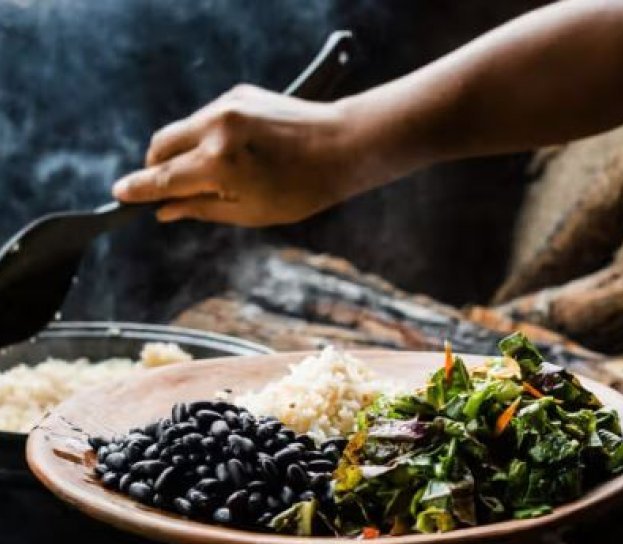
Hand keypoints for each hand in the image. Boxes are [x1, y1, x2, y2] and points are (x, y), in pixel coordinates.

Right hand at [112, 85, 356, 226]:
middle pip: (161, 145)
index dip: (138, 189)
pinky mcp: (238, 93)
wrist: (342, 146)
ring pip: (182, 129)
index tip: (120, 194)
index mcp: (218, 164)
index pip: (162, 178)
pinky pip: (206, 117)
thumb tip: (163, 211)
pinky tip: (232, 151)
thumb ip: (201, 209)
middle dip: (156, 166)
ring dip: (181, 150)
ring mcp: (226, 105)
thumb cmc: (302, 190)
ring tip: (208, 173)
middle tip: (164, 187)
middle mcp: (215, 128)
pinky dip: (205, 135)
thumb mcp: (250, 212)